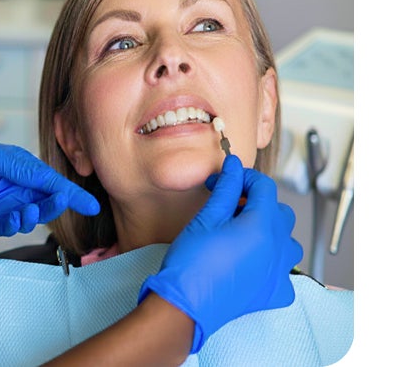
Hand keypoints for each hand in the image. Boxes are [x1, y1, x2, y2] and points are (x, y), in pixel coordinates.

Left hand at [0, 120, 99, 235]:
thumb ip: (24, 170)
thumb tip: (51, 181)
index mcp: (19, 171)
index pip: (51, 184)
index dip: (72, 194)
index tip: (92, 205)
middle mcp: (13, 190)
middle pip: (44, 203)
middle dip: (55, 204)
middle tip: (60, 201)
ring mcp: (1, 207)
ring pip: (29, 217)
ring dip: (34, 216)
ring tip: (27, 210)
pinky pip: (7, 227)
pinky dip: (14, 225)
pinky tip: (13, 217)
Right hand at [137, 155, 302, 352]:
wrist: (184, 305)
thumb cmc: (191, 261)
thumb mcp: (207, 217)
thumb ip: (227, 188)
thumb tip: (234, 166)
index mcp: (262, 226)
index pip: (264, 187)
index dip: (244, 177)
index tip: (225, 179)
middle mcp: (278, 248)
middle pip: (279, 212)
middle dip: (256, 203)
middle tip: (228, 206)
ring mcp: (279, 272)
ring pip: (287, 241)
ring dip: (269, 231)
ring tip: (241, 233)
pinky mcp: (273, 293)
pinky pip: (284, 271)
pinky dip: (271, 263)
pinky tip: (250, 262)